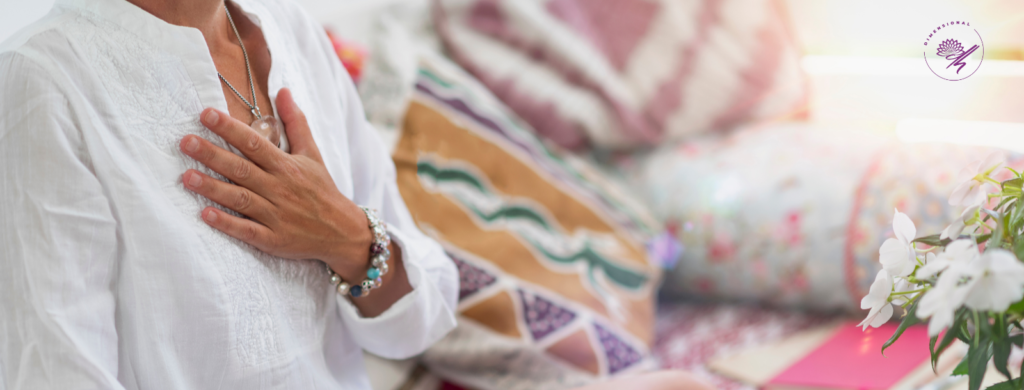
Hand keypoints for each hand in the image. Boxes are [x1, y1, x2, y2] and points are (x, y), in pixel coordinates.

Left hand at [178, 88, 370, 281]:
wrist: (343, 232)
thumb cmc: (322, 190)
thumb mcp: (313, 154)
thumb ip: (296, 122)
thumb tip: (283, 91)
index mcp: (287, 166)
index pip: (254, 143)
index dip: (230, 128)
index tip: (206, 114)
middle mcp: (280, 188)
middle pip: (242, 168)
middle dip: (212, 154)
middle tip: (185, 141)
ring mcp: (276, 215)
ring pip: (240, 198)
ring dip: (213, 188)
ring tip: (186, 177)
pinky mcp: (273, 239)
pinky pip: (247, 230)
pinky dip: (227, 223)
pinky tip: (206, 214)